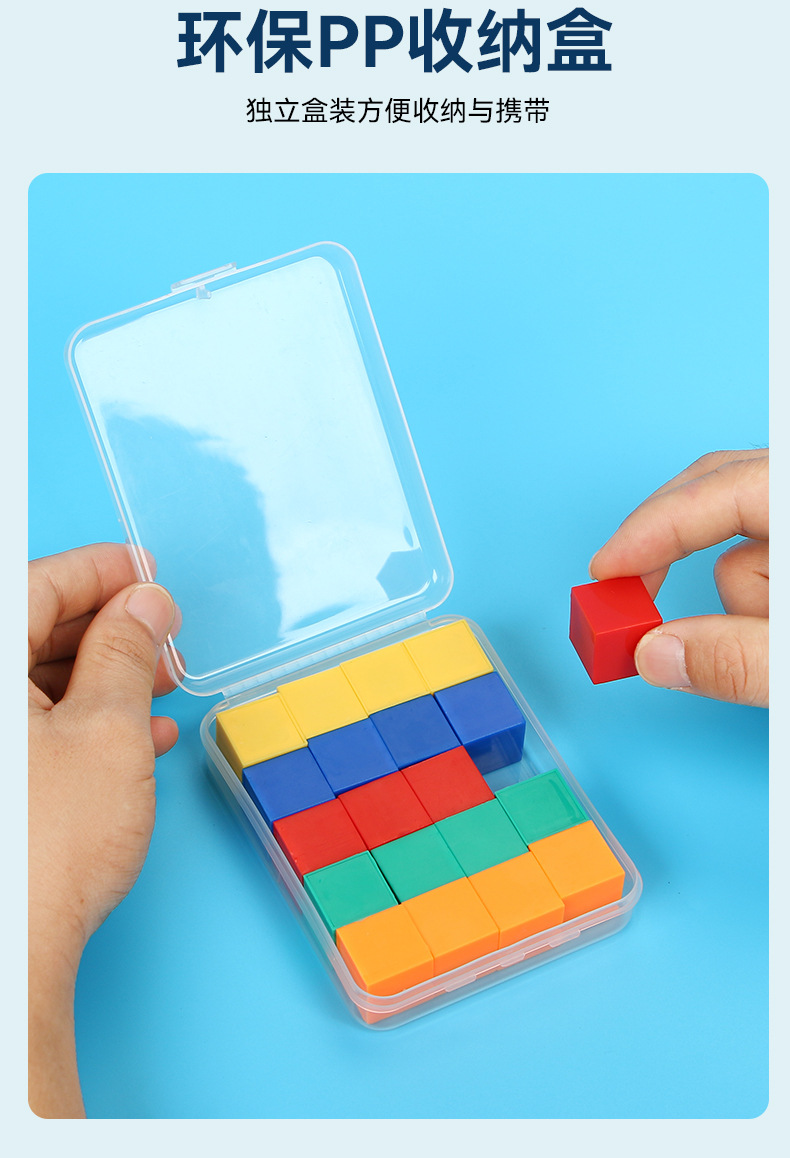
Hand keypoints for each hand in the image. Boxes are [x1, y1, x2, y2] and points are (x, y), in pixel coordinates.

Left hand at [29, 543, 178, 1116]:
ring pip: (39, 683)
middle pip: (34, 632)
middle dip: (109, 628)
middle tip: (165, 633)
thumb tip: (145, 603)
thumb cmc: (46, 848)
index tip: (144, 570)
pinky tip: (143, 737)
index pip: (36, 586)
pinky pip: (34, 729)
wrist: (11, 955)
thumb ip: (128, 652)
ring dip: (107, 677)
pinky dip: (88, 723)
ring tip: (165, 686)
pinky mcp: (0, 785)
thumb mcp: (111, 729)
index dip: (100, 571)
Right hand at [589, 450, 767, 706]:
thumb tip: (654, 655)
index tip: (605, 571)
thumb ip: (738, 661)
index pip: (717, 488)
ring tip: (771, 658)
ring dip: (745, 604)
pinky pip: (767, 567)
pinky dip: (760, 608)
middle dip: (676, 552)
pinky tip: (774, 642)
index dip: (650, 528)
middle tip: (628, 597)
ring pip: (749, 547)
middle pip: (720, 492)